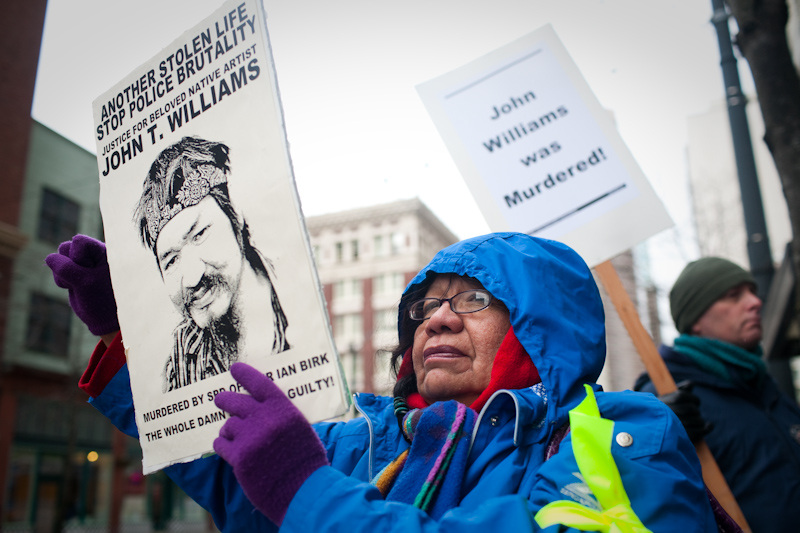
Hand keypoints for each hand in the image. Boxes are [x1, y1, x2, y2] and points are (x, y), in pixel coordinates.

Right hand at [45, 235, 119, 335]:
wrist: (105, 319)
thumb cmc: (103, 300)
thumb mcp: (85, 283)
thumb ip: (66, 268)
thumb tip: (49, 258)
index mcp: (104, 251)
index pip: (79, 241)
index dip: (78, 257)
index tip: (90, 272)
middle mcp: (94, 254)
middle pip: (66, 247)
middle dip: (69, 265)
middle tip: (84, 280)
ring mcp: (83, 263)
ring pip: (60, 258)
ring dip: (62, 273)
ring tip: (78, 285)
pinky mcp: (75, 272)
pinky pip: (58, 269)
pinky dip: (61, 279)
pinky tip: (73, 287)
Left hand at [214, 363, 328, 524]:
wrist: (304, 490)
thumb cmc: (305, 461)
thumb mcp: (300, 429)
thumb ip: (281, 416)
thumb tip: (260, 408)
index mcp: (283, 409)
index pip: (259, 383)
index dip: (245, 374)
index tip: (234, 368)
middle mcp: (265, 418)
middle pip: (235, 401)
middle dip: (225, 399)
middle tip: (220, 399)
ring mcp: (250, 437)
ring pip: (228, 425)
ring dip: (230, 430)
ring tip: (237, 438)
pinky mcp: (239, 456)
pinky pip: (221, 444)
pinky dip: (224, 446)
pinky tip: (229, 450)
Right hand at [660, 380, 712, 443]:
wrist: (650, 432)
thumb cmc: (662, 413)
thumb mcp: (667, 399)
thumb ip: (680, 391)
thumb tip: (691, 384)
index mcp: (663, 403)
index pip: (681, 396)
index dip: (693, 398)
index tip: (695, 402)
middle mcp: (668, 414)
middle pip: (690, 409)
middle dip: (696, 410)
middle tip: (695, 413)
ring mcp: (674, 427)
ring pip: (697, 421)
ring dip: (700, 420)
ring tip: (696, 421)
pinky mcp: (680, 438)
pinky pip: (698, 432)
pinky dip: (706, 429)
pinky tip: (709, 426)